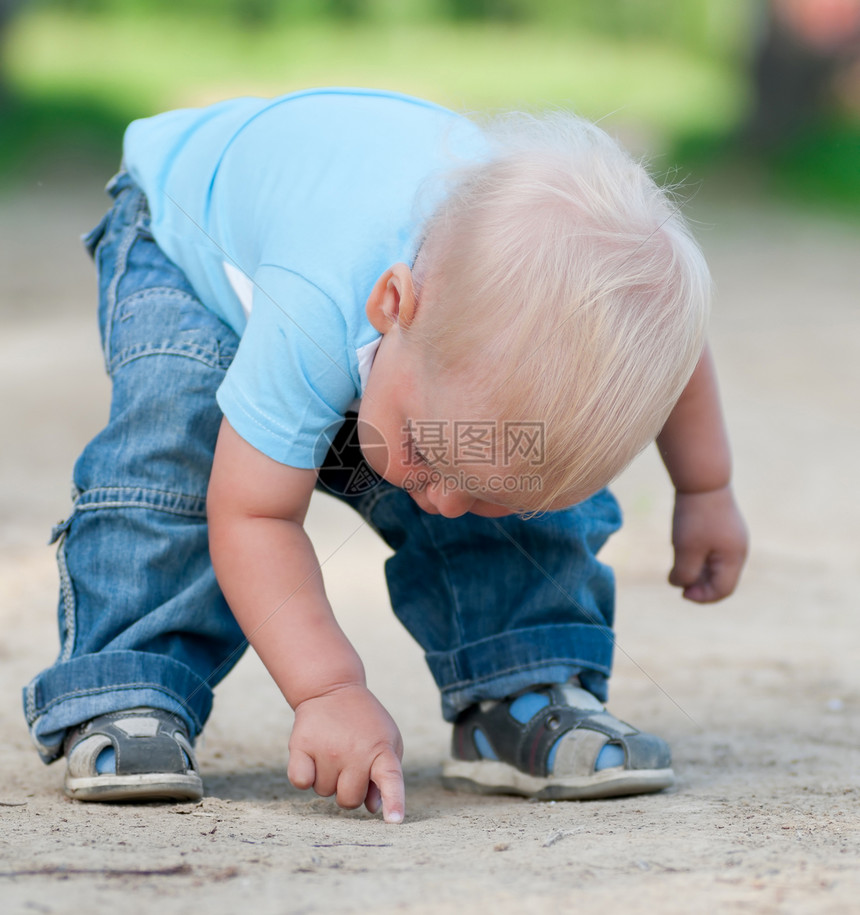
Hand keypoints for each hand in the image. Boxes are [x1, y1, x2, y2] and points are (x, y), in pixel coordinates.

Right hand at [287, 684, 404, 822]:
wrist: (331, 689)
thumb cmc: (363, 723)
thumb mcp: (386, 740)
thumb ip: (384, 775)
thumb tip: (373, 808)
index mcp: (381, 750)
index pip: (390, 779)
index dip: (394, 801)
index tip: (394, 821)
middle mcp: (355, 750)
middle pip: (349, 800)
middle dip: (349, 789)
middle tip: (348, 762)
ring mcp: (328, 749)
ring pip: (324, 792)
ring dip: (328, 779)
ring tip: (332, 751)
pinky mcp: (302, 746)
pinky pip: (301, 782)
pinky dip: (304, 776)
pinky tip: (311, 757)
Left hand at [668, 485, 747, 602]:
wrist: (702, 480)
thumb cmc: (695, 516)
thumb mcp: (686, 549)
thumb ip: (684, 573)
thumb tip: (680, 586)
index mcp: (734, 558)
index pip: (723, 590)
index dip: (702, 597)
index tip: (681, 592)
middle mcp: (739, 550)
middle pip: (721, 580)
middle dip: (699, 585)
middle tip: (677, 579)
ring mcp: (734, 538)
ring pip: (716, 566)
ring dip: (698, 571)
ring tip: (678, 565)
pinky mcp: (725, 528)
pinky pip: (714, 552)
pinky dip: (700, 557)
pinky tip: (683, 550)